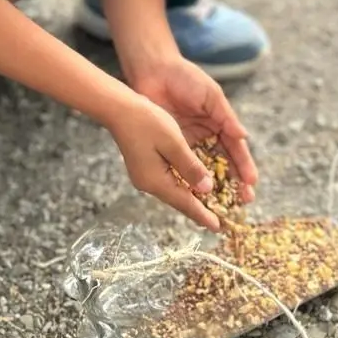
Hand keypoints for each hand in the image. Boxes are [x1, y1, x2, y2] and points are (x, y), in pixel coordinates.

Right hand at [107, 93, 223, 231]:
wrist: (118, 109)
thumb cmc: (145, 121)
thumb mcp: (173, 142)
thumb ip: (190, 167)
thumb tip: (206, 189)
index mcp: (156, 180)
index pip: (185, 203)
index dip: (203, 215)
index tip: (218, 228)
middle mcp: (149, 184)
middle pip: (179, 201)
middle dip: (199, 211)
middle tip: (219, 221)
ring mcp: (145, 177)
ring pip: (174, 192)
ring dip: (192, 199)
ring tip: (210, 207)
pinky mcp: (144, 169)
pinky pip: (168, 182)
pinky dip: (183, 186)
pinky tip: (192, 186)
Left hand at [130, 57, 257, 204]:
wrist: (154, 70)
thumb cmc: (185, 77)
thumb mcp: (210, 95)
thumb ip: (226, 117)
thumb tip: (243, 136)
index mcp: (219, 122)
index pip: (235, 149)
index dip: (244, 166)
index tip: (251, 183)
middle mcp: (206, 135)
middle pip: (223, 163)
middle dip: (234, 182)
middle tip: (243, 201)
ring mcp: (188, 141)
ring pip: (204, 168)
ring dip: (213, 185)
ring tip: (222, 203)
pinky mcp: (170, 143)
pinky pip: (182, 164)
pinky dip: (189, 178)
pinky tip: (196, 193)